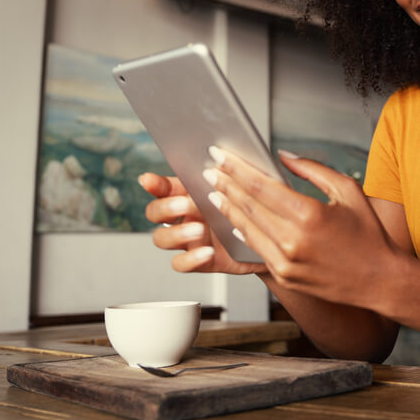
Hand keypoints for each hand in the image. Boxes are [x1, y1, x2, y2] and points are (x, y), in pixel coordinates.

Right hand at [138, 173, 264, 274]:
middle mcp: (184, 217)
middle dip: (165, 207)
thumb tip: (225, 156)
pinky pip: (181, 263)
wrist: (271, 240)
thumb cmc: (254, 209)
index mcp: (190, 195)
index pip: (164, 187)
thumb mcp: (243, 188)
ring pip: (161, 238)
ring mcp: (189, 240)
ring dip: (176, 233)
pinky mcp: (199, 261)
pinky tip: (207, 251)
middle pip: (155, 213)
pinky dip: (190, 258)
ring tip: (199, 229)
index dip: (154, 184)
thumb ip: (229, 174)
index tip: (148, 180)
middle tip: (186, 204)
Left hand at [203, 149, 400, 308]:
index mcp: (310, 214)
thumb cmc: (369, 235)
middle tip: (210, 169)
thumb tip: (283, 156)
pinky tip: (233, 218)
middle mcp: (293, 240)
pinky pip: (255, 248)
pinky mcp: (285, 276)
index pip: (261, 186)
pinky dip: (242, 231)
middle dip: (226, 184)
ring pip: (246, 228)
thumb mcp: (348, 191)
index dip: (236, 169)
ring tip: (214, 191)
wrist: (380, 280)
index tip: (220, 155)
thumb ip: (313, 170)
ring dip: (227, 207)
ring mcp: (286, 261)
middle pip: (248, 205)